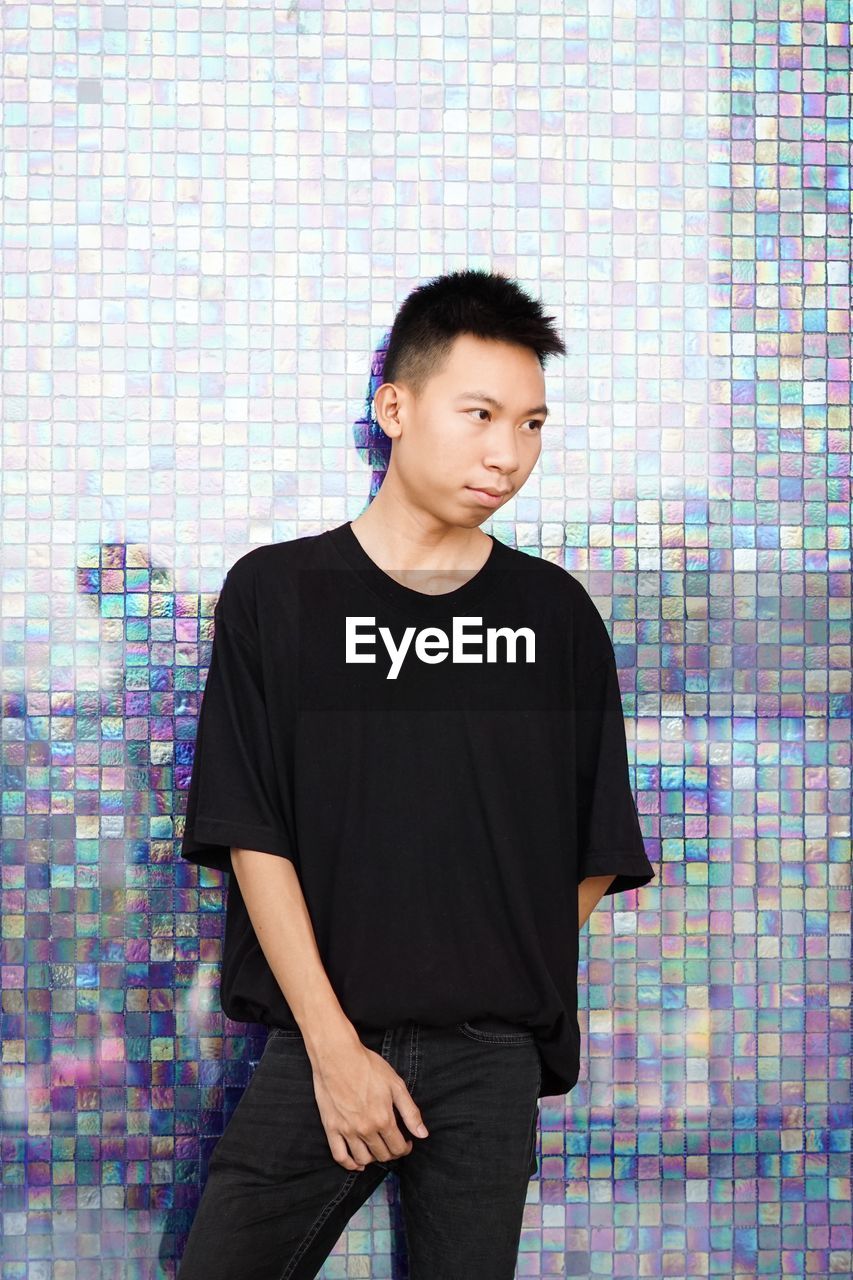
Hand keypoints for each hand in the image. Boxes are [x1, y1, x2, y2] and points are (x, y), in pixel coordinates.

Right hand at [309, 1036, 429, 1171]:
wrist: (338, 1056)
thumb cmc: (368, 1066)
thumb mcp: (395, 1085)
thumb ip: (410, 1112)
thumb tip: (423, 1134)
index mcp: (383, 1119)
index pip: (398, 1147)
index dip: (406, 1148)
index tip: (407, 1142)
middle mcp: (365, 1129)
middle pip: (382, 1154)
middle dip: (392, 1153)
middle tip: (393, 1143)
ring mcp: (346, 1130)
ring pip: (363, 1158)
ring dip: (373, 1158)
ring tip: (377, 1149)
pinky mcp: (331, 1128)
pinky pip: (339, 1156)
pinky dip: (349, 1164)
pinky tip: (357, 1163)